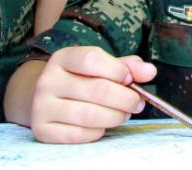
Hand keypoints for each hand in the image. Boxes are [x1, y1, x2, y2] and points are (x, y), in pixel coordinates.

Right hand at [30, 46, 156, 143]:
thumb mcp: (101, 66)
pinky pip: (80, 134)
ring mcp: (42, 106)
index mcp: (63, 58)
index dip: (118, 70)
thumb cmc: (82, 80)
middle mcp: (48, 81)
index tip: (130, 79)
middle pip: (96, 89)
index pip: (91, 59)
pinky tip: (103, 125)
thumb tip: (149, 71)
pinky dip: (99, 131)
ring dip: (116, 116)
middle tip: (137, 102)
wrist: (47, 100)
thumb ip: (127, 67)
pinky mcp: (43, 130)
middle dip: (125, 98)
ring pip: (90, 115)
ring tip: (124, 113)